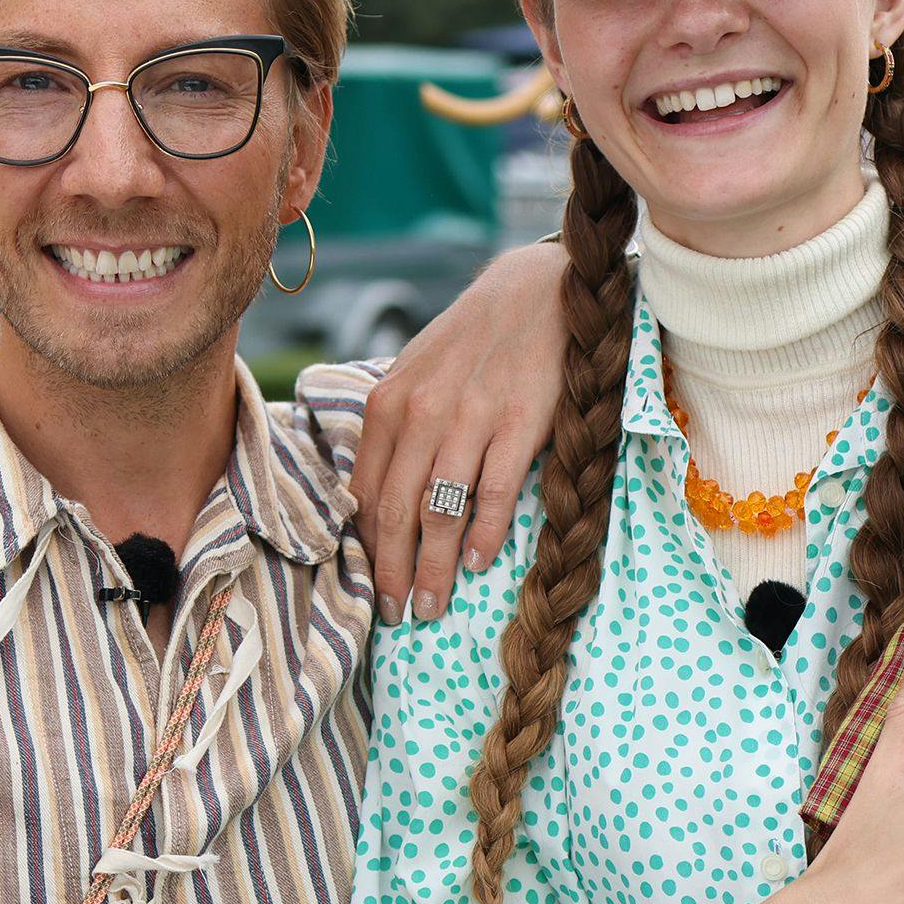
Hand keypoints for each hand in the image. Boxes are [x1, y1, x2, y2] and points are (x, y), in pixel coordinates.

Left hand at [350, 241, 572, 623]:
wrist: (537, 290)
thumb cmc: (473, 339)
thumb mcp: (417, 374)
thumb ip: (394, 430)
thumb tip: (373, 497)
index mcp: (389, 403)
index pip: (367, 493)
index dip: (366, 549)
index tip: (370, 586)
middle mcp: (422, 413)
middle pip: (397, 513)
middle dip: (392, 572)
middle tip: (395, 613)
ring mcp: (470, 419)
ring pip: (439, 513)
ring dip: (433, 568)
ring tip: (432, 605)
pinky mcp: (519, 424)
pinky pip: (491, 494)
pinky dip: (481, 535)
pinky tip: (475, 561)